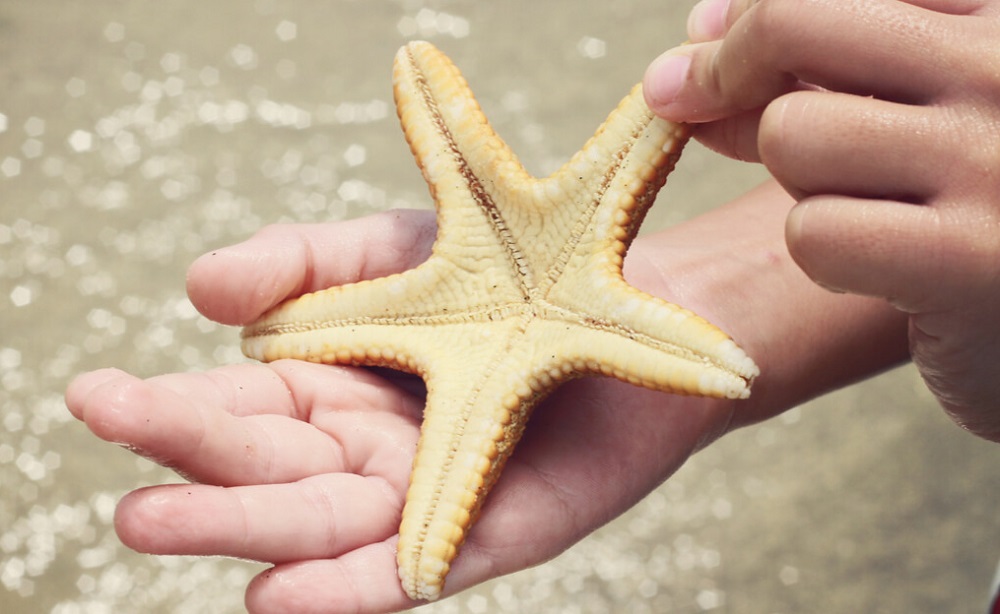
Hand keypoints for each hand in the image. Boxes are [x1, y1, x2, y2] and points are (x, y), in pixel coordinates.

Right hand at [66, 209, 745, 612]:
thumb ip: (298, 262)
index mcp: (330, 387)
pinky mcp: (485, 527)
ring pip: (320, 524)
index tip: (99, 396)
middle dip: (192, 477)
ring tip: (155, 524)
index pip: (239, 407)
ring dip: (243, 531)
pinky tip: (280, 596)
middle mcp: (364, 450)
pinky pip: (410, 564)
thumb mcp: (388, 248)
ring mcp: (421, 493)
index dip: (171, 406)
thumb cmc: (503, 269)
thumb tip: (198, 288)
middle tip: (120, 487)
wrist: (627, 298)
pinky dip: (348, 584)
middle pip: (267, 473)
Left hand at [644, 0, 999, 439]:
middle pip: (791, 23)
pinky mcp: (968, 262)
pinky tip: (873, 268)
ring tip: (855, 204)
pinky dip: (822, 253)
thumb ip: (834, 60)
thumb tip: (696, 38)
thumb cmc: (985, 202)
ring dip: (794, 178)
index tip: (705, 43)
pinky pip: (815, 231)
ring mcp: (992, 161)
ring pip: (791, 133)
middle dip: (724, 72)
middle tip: (686, 102)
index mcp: (998, 15)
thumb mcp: (932, 103)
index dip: (746, 11)